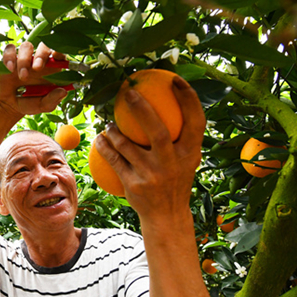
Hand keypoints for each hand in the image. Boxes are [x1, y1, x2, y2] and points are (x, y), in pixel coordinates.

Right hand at [0, 42, 66, 118]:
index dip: (60, 50)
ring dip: (24, 60)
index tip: (56, 55)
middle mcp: (40, 59)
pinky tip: (10, 69)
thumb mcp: (42, 105)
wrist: (11, 104)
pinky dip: (9, 57)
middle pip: (44, 46)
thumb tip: (63, 92)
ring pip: (26, 46)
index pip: (60, 54)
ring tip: (22, 76)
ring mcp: (25, 57)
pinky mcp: (11, 58)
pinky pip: (10, 49)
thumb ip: (52, 100)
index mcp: (53, 68)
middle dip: (41, 54)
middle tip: (37, 68)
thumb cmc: (31, 102)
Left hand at [95, 76, 205, 225]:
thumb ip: (182, 136)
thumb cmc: (175, 180)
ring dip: (114, 130)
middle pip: (158, 132)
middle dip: (142, 109)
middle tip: (128, 92)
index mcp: (191, 154)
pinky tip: (100, 139)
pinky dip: (104, 146)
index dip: (188, 98)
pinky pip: (114, 159)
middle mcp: (174, 164)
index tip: (174, 79)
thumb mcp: (186, 160)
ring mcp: (153, 175)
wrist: (167, 217)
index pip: (196, 121)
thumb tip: (169, 99)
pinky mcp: (134, 185)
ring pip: (128, 146)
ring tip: (108, 124)